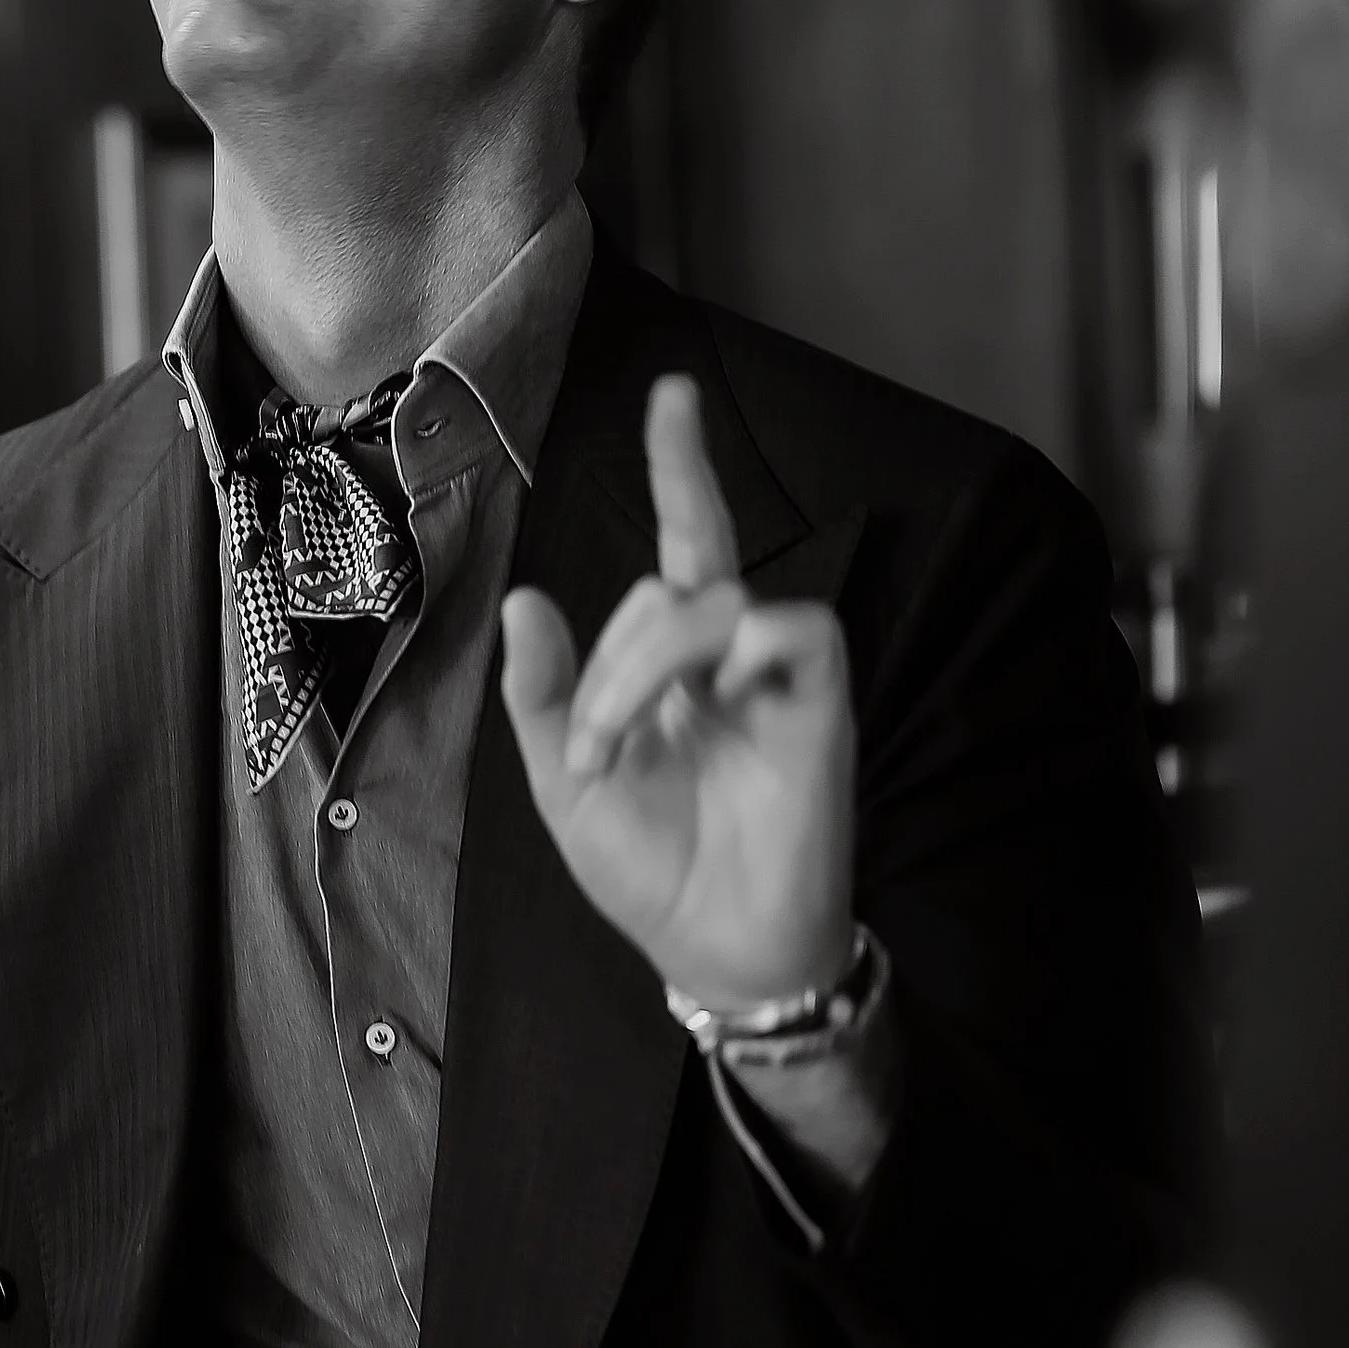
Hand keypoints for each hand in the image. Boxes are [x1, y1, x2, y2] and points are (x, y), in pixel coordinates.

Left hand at [499, 374, 854, 1014]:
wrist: (716, 952)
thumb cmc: (650, 872)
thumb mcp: (568, 783)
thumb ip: (546, 694)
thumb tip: (526, 598)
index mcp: (670, 668)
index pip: (681, 547)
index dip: (681, 469)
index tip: (675, 394)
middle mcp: (728, 660)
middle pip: (671, 586)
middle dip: (611, 663)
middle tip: (595, 750)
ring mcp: (778, 681)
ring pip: (719, 603)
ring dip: (652, 663)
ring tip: (627, 746)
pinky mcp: (822, 709)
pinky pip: (796, 631)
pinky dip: (742, 651)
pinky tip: (718, 700)